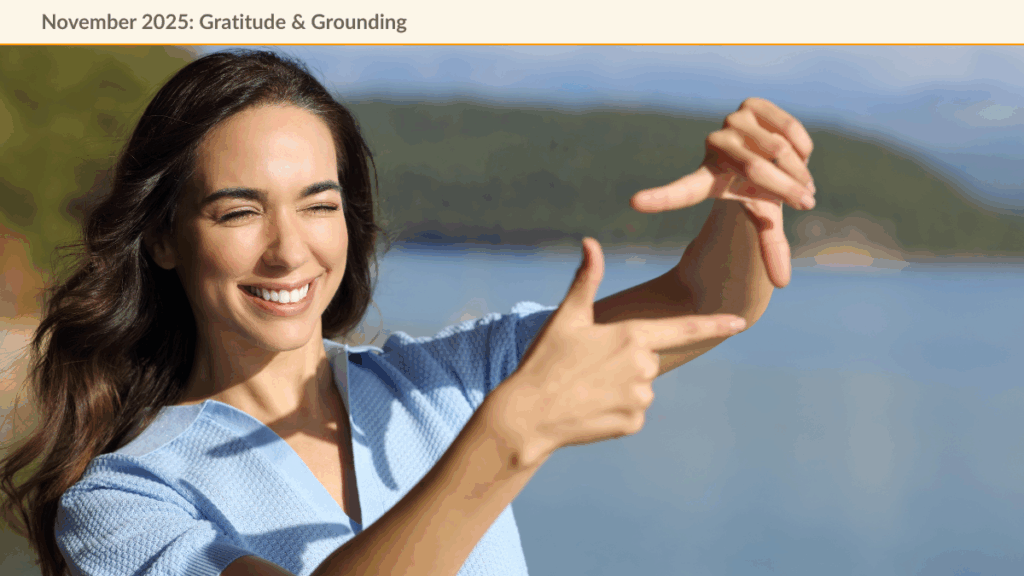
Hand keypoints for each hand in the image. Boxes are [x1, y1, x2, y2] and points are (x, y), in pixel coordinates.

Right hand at [497, 238, 745, 466]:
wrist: (529, 415)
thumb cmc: (545, 360)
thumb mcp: (566, 317)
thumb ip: (586, 278)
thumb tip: (589, 241)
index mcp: (632, 336)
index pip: (684, 328)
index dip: (714, 324)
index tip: (742, 321)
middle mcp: (643, 367)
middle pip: (647, 358)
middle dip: (624, 360)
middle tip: (587, 366)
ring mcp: (640, 398)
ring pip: (640, 386)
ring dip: (619, 386)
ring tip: (585, 387)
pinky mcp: (633, 424)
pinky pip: (631, 412)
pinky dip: (614, 410)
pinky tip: (589, 408)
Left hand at [630, 98, 815, 287]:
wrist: (776, 153)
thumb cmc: (762, 191)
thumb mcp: (765, 217)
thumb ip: (771, 247)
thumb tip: (782, 285)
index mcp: (706, 179)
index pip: (681, 192)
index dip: (660, 198)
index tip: (634, 203)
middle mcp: (713, 147)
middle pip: (756, 170)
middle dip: (786, 188)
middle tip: (806, 201)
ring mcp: (730, 123)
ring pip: (776, 148)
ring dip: (798, 168)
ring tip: (804, 181)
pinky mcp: (751, 105)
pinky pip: (786, 127)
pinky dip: (801, 144)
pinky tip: (799, 151)